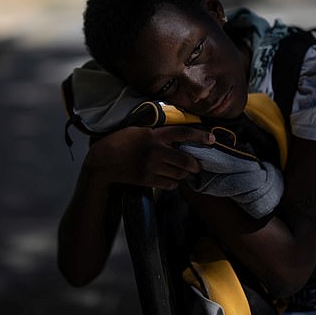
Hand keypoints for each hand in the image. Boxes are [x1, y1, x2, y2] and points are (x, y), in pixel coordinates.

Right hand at [85, 126, 214, 189]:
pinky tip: (169, 179)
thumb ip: (155, 132)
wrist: (103, 161)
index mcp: (154, 135)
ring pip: (179, 174)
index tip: (212, 139)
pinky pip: (169, 184)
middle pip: (185, 160)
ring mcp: (151, 167)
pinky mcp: (147, 180)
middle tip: (196, 166)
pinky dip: (173, 183)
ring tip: (180, 172)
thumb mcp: (138, 130)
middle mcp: (155, 151)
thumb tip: (173, 134)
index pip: (182, 133)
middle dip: (195, 165)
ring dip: (183, 174)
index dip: (200, 136)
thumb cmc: (119, 141)